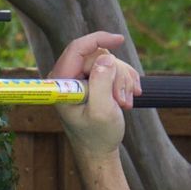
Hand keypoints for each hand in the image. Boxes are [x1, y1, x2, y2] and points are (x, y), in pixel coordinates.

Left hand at [51, 31, 141, 161]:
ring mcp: (81, 78)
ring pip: (109, 61)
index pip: (77, 49)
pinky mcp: (93, 80)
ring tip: (125, 103)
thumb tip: (105, 58)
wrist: (99, 150)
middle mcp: (68, 76)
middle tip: (123, 100)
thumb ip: (101, 83)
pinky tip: (129, 96)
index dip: (98, 39)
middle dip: (117, 75)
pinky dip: (125, 81)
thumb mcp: (101, 111)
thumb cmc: (97, 135)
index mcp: (61, 82)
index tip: (120, 39)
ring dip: (123, 81)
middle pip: (98, 55)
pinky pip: (114, 68)